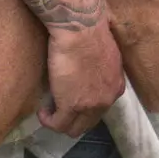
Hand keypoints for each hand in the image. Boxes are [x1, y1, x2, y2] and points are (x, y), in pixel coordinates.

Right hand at [40, 18, 124, 135]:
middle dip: (72, 119)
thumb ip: (99, 71)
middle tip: (57, 109)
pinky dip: (48, 121)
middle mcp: (108, 99)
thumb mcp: (105, 56)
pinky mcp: (71, 106)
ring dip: (60, 122)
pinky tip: (42, 112)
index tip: (70, 99)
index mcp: (116, 86)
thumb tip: (87, 74)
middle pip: (89, 123)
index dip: (84, 108)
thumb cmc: (90, 33)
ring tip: (49, 111)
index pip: (101, 109)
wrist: (81, 29)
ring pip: (74, 128)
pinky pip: (58, 124)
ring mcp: (91, 105)